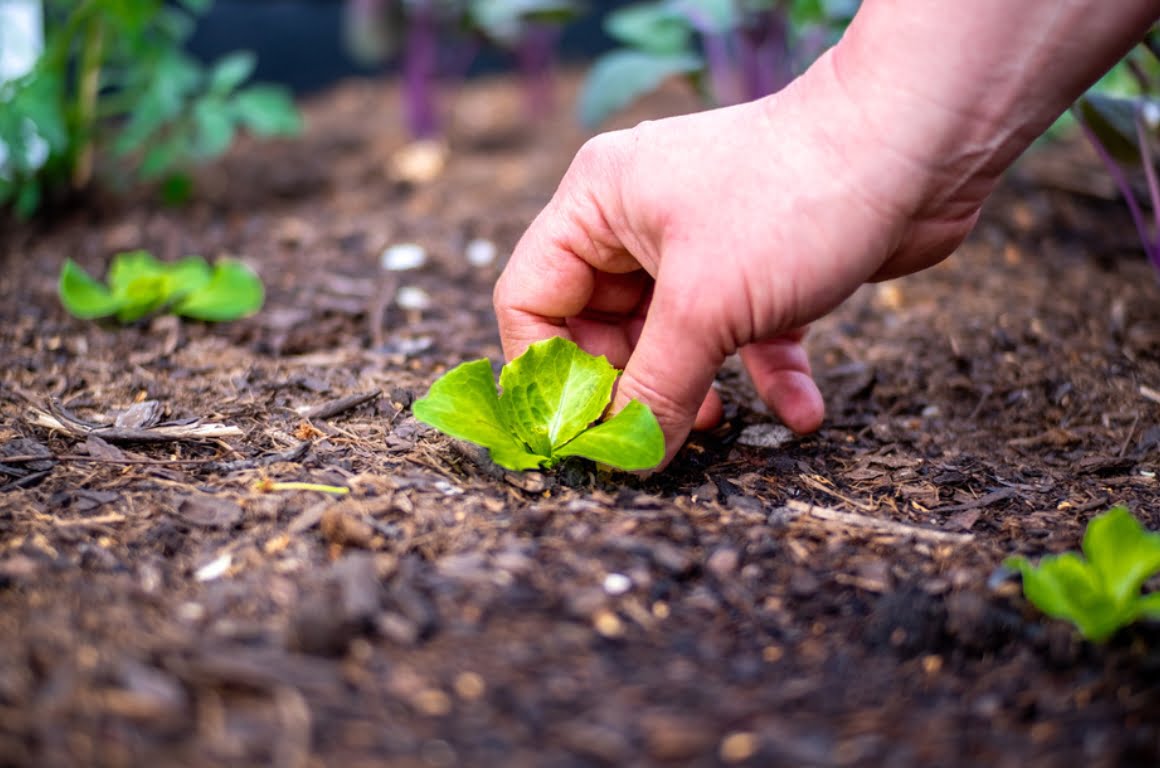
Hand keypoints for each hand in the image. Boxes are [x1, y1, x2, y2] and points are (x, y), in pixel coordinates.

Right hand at [493, 50, 987, 467]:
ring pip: (673, 338)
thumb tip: (625, 457)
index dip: (546, 372)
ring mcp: (703, 243)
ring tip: (715, 425)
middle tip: (647, 439)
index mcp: (599, 204)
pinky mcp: (761, 267)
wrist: (921, 144)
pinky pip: (743, 335)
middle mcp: (641, 221)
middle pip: (600, 328)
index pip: (532, 297)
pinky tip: (801, 412)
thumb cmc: (796, 197)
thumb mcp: (707, 307)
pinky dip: (766, 375)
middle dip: (628, 388)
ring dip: (693, 388)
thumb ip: (655, 389)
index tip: (577, 432)